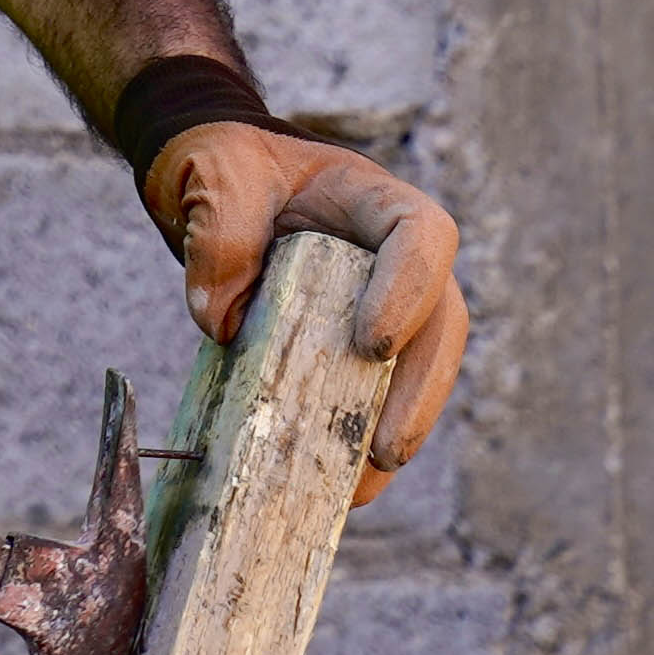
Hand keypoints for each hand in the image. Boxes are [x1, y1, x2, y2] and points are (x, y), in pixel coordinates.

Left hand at [141, 122, 467, 504]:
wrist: (213, 185)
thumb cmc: (225, 165)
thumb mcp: (214, 172)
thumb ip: (220, 228)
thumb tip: (221, 321)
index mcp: (374, 200)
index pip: (422, 237)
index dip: (410, 290)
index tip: (370, 344)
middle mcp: (392, 259)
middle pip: (440, 322)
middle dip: (420, 390)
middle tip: (385, 449)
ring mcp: (380, 305)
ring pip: (418, 371)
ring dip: (398, 430)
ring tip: (362, 486)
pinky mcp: (352, 348)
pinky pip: (373, 397)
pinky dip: (358, 442)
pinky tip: (339, 489)